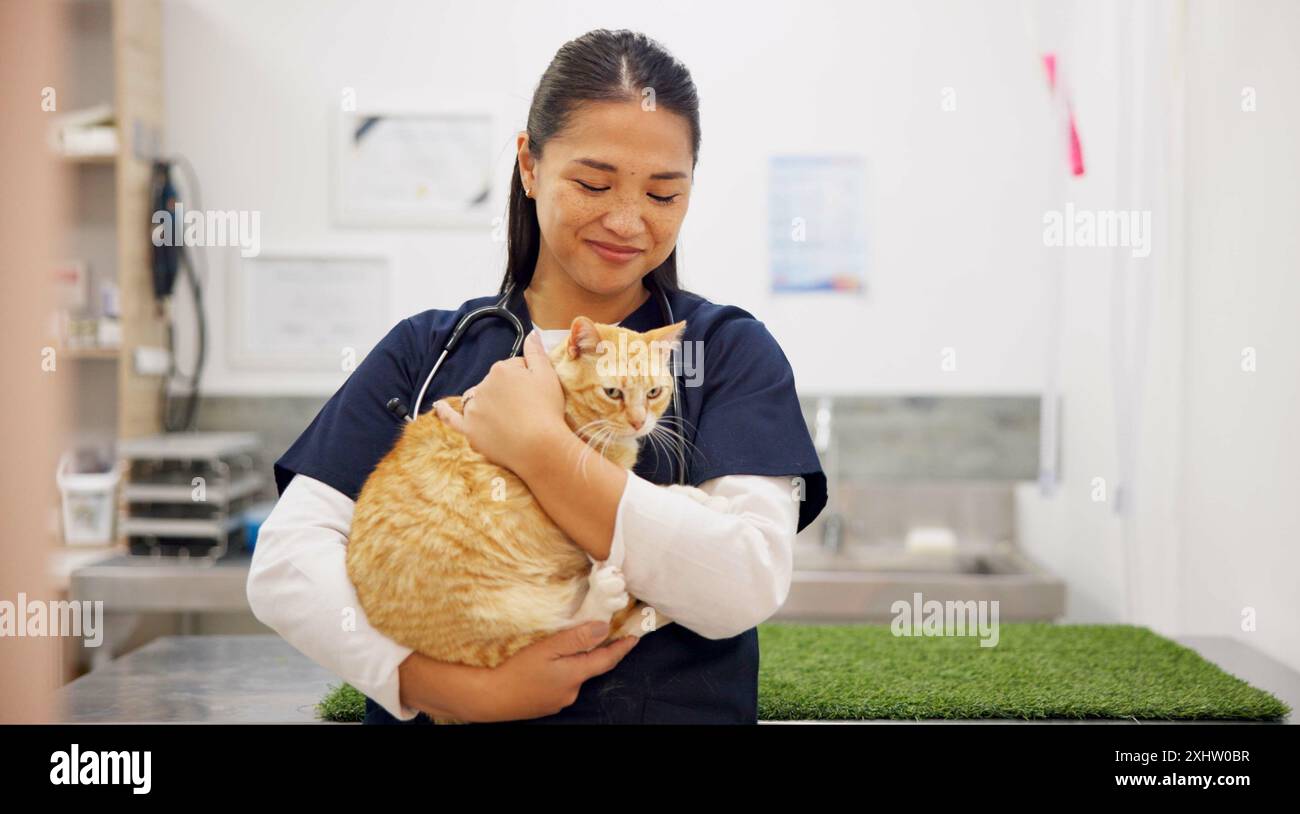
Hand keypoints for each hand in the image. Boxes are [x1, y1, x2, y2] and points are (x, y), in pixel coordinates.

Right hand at [399, 621, 638, 722]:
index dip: (622, 647)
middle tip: (600, 634)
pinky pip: (562, 684)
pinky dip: (562, 672)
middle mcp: (572, 691)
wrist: (491, 698)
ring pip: (575, 675)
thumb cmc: (517, 670)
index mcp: (575, 674)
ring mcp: (560, 700)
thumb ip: (576, 638)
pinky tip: (548, 666)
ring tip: (565, 648)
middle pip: (591, 667)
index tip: (635, 637)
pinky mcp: (548, 704)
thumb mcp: (547, 648)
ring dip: (575, 663)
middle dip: (596, 652)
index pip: (607, 659)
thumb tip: (603, 628)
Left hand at [432, 329, 566, 473]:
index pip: (513, 367)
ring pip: (477, 399)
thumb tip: (531, 333)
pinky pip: (452, 418)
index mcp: (501, 370)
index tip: (536, 394)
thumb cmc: (547, 409)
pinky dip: (444, 412)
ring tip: (504, 415)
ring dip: (486, 402)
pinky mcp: (469, 430)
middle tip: (527, 409)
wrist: (540, 446)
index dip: (527, 380)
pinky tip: (437, 407)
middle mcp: (482, 386)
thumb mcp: (547, 375)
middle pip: (494, 384)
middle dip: (507, 392)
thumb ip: (536, 352)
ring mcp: (474, 409)